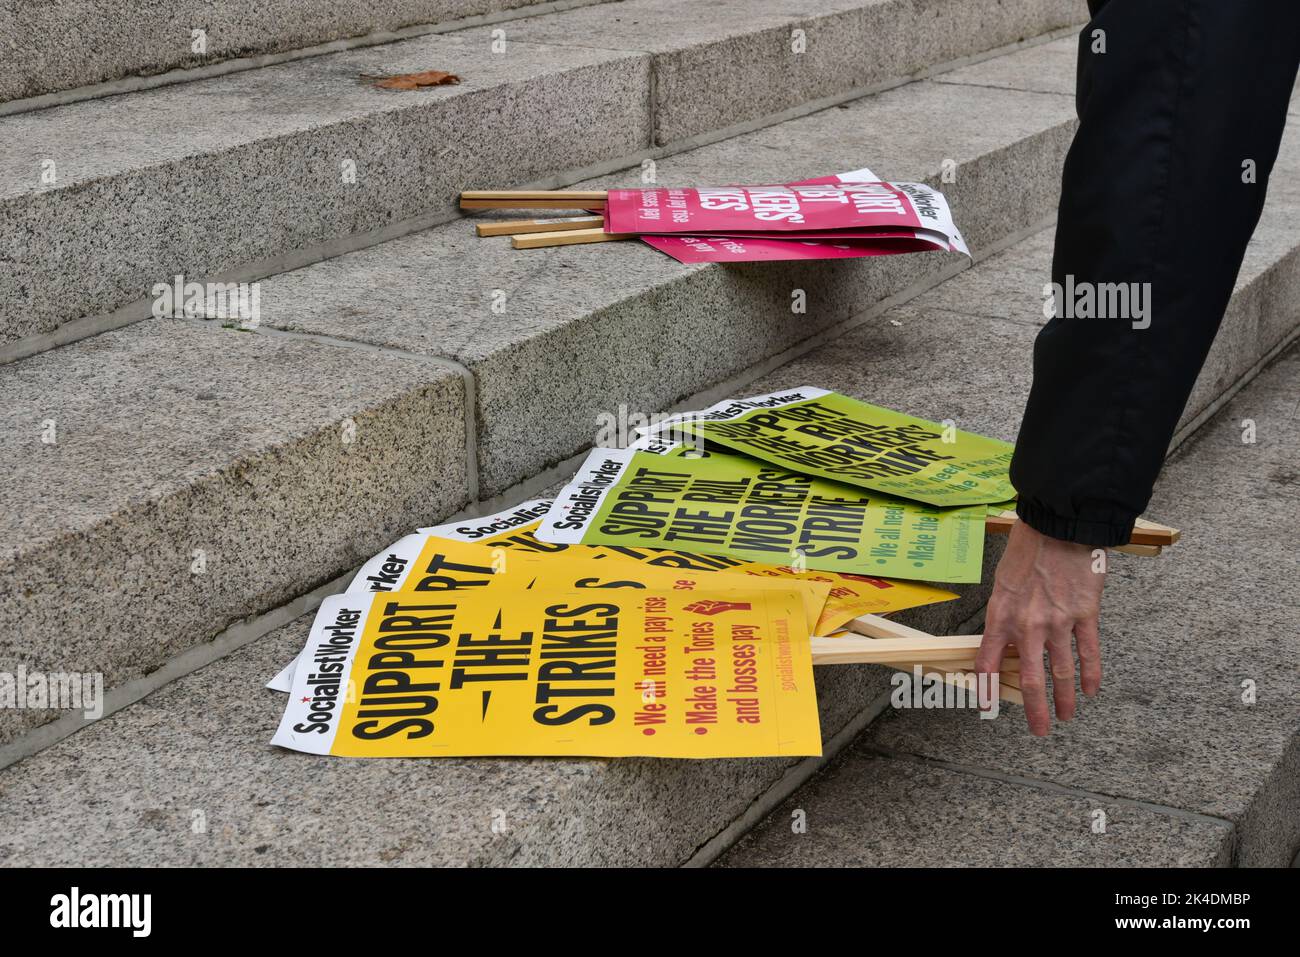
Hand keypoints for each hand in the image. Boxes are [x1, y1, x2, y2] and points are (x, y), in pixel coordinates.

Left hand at [976, 520, 1104, 734]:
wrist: (1059, 525)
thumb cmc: (1027, 549)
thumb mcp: (1002, 583)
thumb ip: (1005, 615)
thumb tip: (1007, 642)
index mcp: (1001, 616)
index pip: (989, 663)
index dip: (988, 689)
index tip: (988, 707)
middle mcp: (1027, 625)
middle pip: (1030, 679)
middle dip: (1035, 710)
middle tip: (1040, 729)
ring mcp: (1058, 622)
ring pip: (1062, 673)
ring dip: (1066, 699)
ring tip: (1067, 715)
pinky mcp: (1085, 615)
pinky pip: (1089, 653)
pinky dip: (1091, 675)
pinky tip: (1091, 691)